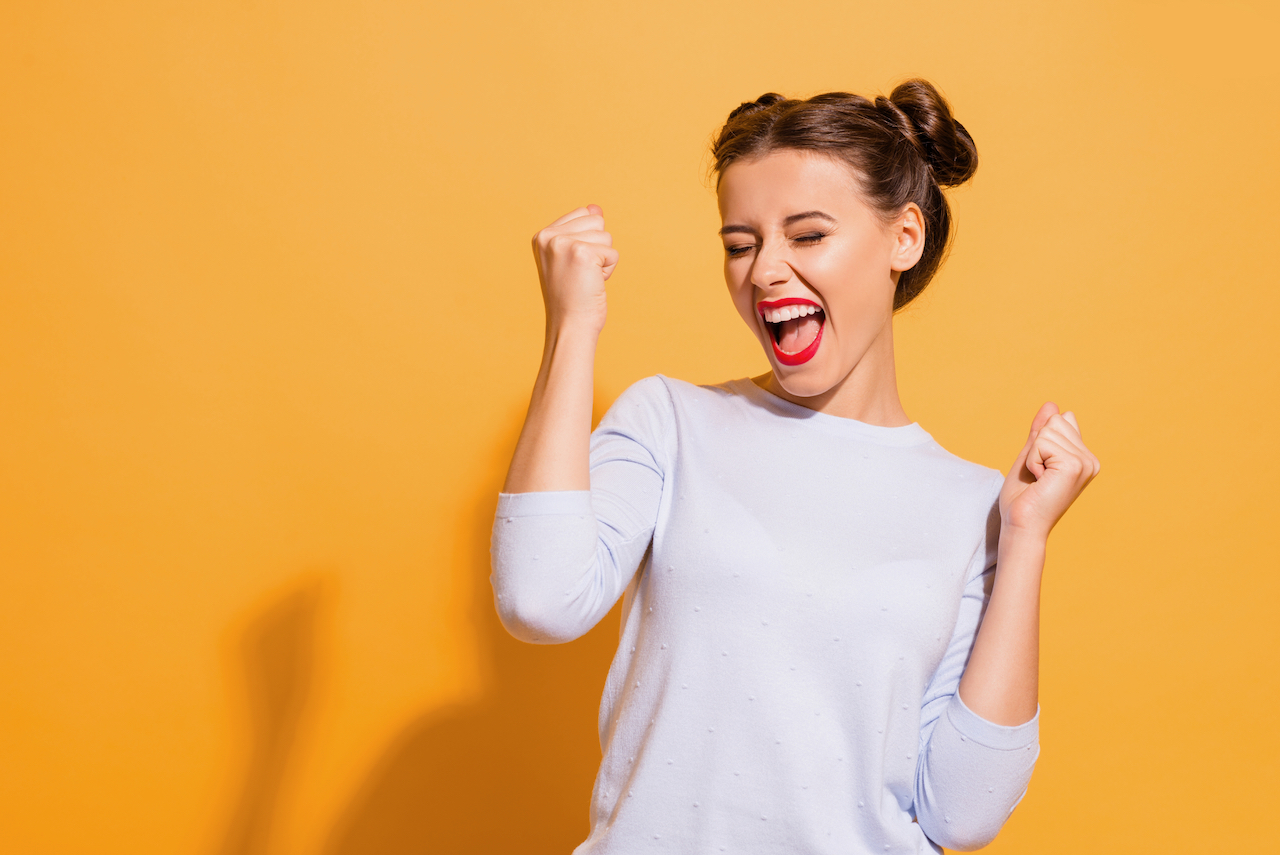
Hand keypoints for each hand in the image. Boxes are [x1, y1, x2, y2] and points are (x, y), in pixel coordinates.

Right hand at [531, 204, 618, 335]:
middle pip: (597, 221)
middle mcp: (549, 236)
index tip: (574, 266)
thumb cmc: (573, 296)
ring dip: (603, 261)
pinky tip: (592, 284)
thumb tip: (596, 207)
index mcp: (542, 235)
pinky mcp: (581, 253)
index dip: (588, 241)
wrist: (569, 326)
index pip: (584, 214)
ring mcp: (563, 243)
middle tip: (581, 274)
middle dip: (598, 249)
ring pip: (606, 236)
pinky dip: (608, 271)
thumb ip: (583, 230)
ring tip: (586, 279)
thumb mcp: (574, 258)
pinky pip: (612, 253)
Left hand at [999, 402, 1100, 541]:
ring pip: (1047, 431)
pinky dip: (1032, 460)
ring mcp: (1085, 462)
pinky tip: (1040, 480)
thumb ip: (1041, 433)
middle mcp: (1090, 459)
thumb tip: (1051, 404)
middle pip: (1055, 421)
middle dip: (1036, 446)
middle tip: (1038, 475)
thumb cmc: (1023, 498)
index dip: (1040, 441)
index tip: (1041, 470)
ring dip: (1033, 455)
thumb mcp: (1030, 457)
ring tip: (1039, 479)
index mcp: (1083, 457)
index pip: (1061, 419)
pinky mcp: (1075, 465)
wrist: (1021, 525)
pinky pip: (1042, 442)